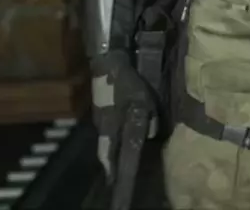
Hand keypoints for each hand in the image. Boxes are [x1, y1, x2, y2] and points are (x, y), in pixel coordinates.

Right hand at [90, 50, 156, 182]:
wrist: (108, 65)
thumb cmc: (128, 84)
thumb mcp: (145, 99)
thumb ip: (151, 118)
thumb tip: (150, 135)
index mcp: (114, 127)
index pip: (115, 155)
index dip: (116, 169)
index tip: (115, 183)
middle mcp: (104, 128)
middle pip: (105, 153)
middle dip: (109, 166)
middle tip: (112, 177)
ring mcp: (99, 120)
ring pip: (103, 143)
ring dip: (108, 153)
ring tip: (113, 163)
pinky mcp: (99, 113)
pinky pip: (104, 133)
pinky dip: (109, 140)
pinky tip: (115, 140)